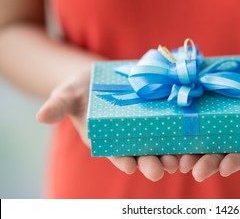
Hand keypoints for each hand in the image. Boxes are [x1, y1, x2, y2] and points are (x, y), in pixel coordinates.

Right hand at [36, 67, 178, 180]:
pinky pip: (173, 125)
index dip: (122, 160)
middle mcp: (129, 138)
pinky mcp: (161, 113)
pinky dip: (182, 132)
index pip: (116, 154)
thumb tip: (40, 116)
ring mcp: (147, 127)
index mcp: (107, 139)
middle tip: (160, 169)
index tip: (129, 166)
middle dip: (151, 163)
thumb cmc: (81, 89)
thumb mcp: (68, 95)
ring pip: (161, 145)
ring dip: (171, 154)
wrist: (102, 76)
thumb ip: (58, 105)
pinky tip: (192, 136)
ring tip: (180, 160)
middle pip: (142, 154)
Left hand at [179, 59, 239, 180]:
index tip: (226, 168)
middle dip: (210, 162)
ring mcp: (227, 123)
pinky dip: (187, 132)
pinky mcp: (214, 111)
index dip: (239, 159)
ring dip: (195, 153)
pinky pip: (200, 122)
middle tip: (195, 172)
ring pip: (209, 142)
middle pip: (226, 151)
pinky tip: (172, 137)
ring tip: (179, 163)